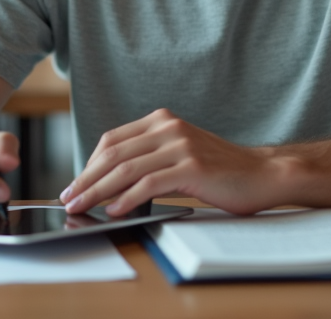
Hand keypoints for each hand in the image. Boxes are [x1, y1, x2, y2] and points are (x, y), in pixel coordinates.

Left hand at [60, 109, 280, 216]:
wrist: (262, 174)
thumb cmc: (220, 170)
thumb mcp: (180, 153)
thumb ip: (150, 158)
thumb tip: (110, 183)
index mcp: (163, 120)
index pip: (112, 140)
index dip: (88, 163)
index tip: (75, 184)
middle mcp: (169, 127)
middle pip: (114, 153)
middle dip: (86, 178)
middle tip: (68, 198)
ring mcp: (181, 145)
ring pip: (126, 168)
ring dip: (98, 191)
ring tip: (82, 207)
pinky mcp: (192, 167)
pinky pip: (149, 183)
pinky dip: (127, 198)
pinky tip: (115, 211)